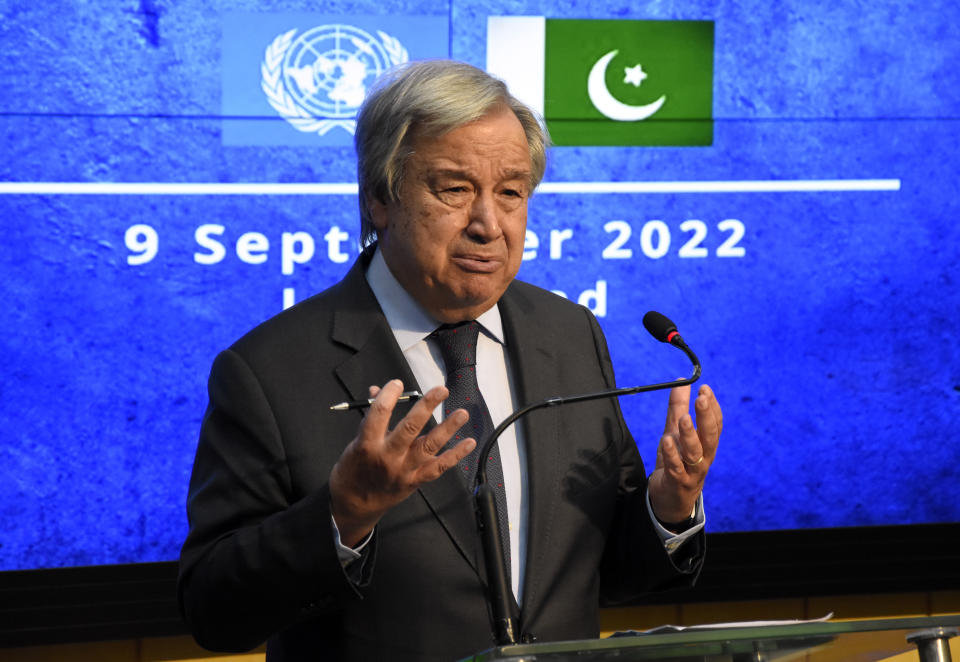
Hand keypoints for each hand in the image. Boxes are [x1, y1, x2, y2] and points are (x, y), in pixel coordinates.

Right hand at [329, 379, 475, 546]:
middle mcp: (388, 457)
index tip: (397, 383)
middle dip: (427, 406)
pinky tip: (468, 443)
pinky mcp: (415, 481)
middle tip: (441, 390)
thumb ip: (371, 417)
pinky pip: (439, 467)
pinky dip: (455, 455)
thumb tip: (378, 390)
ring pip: (429, 446)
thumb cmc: (353, 469)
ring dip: (448, 429)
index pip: (379, 414)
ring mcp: (404, 470)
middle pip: (410, 428)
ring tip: (462, 414)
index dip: (389, 395)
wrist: (354, 504)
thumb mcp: (355, 441)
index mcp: (367, 444)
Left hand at [648, 383, 721, 524]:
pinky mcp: (677, 482)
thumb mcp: (675, 433)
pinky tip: (666, 441)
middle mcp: (703, 457)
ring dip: (690, 434)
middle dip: (706, 417)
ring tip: (684, 418)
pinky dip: (672, 455)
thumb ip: (678, 408)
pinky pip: (676, 468)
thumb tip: (681, 381)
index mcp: (706, 445)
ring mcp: (691, 471)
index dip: (712, 406)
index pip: (715, 424)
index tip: (704, 388)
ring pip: (695, 453)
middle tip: (701, 398)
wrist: (670, 500)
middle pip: (710, 436)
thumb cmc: (677, 462)